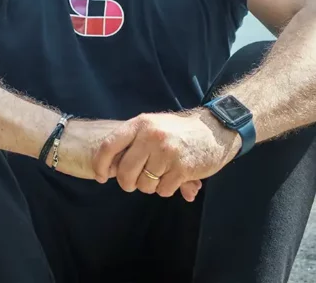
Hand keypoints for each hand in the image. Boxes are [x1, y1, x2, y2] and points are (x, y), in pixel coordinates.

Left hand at [52, 118, 205, 201]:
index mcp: (140, 124)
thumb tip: (108, 168)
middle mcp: (151, 136)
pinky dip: (166, 189)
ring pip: (144, 184)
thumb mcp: (153, 126)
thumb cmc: (178, 131)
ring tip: (161, 174)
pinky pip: (163, 190)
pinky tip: (174, 178)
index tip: (101, 176)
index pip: (109, 146)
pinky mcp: (182, 168)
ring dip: (151, 186)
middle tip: (135, 182)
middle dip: (128, 183)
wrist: (215, 129)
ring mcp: (167, 152)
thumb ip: (131, 142)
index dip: (101, 165)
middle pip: (125, 172)